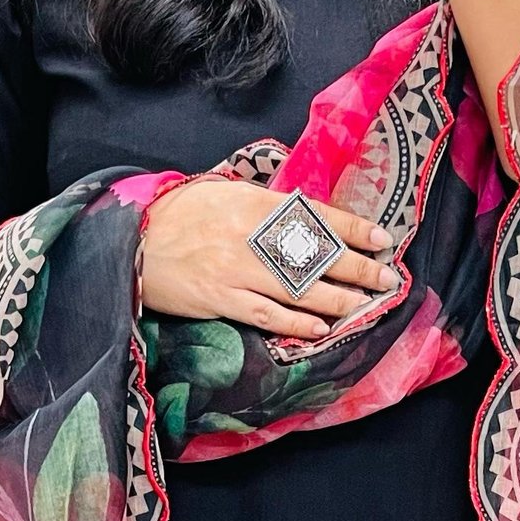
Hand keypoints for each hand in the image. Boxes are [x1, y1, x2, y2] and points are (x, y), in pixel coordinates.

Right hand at [140, 175, 398, 341]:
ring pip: (299, 289)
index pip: (317, 217)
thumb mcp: (224, 193)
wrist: (132, 240)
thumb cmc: (179, 214)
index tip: (382, 240)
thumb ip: (264, 205)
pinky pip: (267, 315)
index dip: (353, 230)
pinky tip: (321, 328)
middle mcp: (252, 237)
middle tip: (386, 279)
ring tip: (365, 305)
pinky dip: (296, 324)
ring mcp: (237, 271)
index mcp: (255, 204)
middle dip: (357, 268)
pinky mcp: (221, 299)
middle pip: (317, 256)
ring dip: (337, 299)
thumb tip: (305, 216)